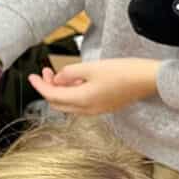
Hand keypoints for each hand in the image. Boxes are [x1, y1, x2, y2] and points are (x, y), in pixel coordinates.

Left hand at [28, 58, 160, 116]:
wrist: (148, 80)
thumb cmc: (122, 71)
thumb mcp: (91, 67)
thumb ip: (69, 74)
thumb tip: (57, 79)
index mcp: (82, 100)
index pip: (52, 96)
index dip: (39, 86)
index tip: (31, 76)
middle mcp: (87, 110)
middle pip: (58, 103)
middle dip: (48, 88)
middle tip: (46, 71)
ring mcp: (96, 110)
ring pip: (69, 104)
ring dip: (60, 90)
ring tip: (59, 72)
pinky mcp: (104, 106)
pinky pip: (80, 103)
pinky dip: (72, 92)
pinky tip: (75, 79)